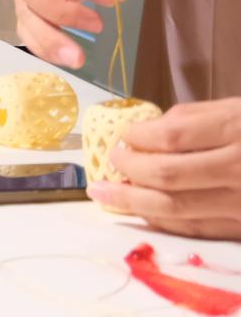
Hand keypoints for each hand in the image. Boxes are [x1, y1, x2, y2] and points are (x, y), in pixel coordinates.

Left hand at [89, 100, 240, 237]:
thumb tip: (147, 130)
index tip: (122, 136)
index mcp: (238, 130)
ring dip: (136, 202)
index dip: (137, 139)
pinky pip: (200, 228)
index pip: (171, 138)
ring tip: (108, 193)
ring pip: (179, 209)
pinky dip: (166, 220)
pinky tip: (143, 210)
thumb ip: (194, 118)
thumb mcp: (238, 107)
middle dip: (128, 172)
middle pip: (168, 177)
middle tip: (109, 163)